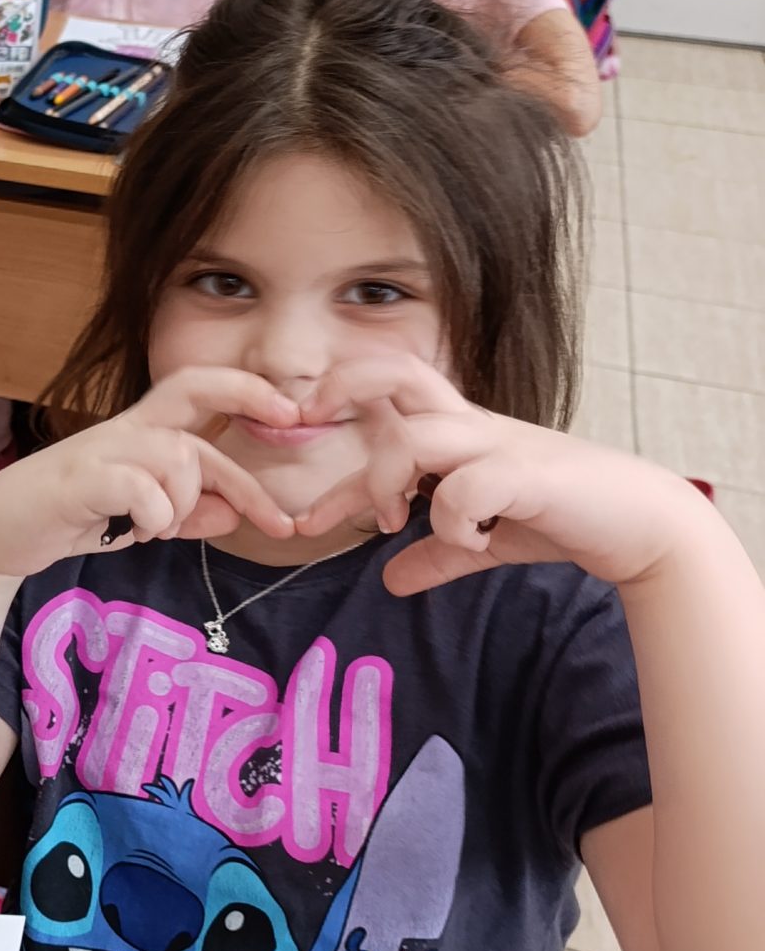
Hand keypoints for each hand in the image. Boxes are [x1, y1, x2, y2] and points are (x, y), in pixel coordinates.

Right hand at [0, 367, 299, 583]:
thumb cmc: (69, 516)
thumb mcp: (139, 518)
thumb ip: (186, 513)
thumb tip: (231, 512)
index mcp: (142, 432)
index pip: (201, 393)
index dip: (248, 392)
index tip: (292, 414)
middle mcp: (126, 429)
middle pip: (192, 389)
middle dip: (246, 395)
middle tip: (286, 418)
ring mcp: (102, 450)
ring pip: (178, 455)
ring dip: (185, 501)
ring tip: (155, 528)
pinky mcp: (81, 479)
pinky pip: (143, 490)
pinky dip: (154, 517)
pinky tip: (133, 533)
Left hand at [292, 355, 714, 591]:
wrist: (645, 524)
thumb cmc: (563, 516)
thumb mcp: (486, 540)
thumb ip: (438, 554)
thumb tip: (391, 580)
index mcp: (458, 430)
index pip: (382, 404)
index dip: (335, 433)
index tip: (304, 500)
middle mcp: (472, 426)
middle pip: (396, 370)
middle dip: (342, 385)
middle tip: (310, 422)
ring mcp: (500, 445)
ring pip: (416, 434)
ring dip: (387, 477)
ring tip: (395, 522)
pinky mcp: (529, 475)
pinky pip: (466, 487)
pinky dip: (452, 520)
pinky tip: (468, 543)